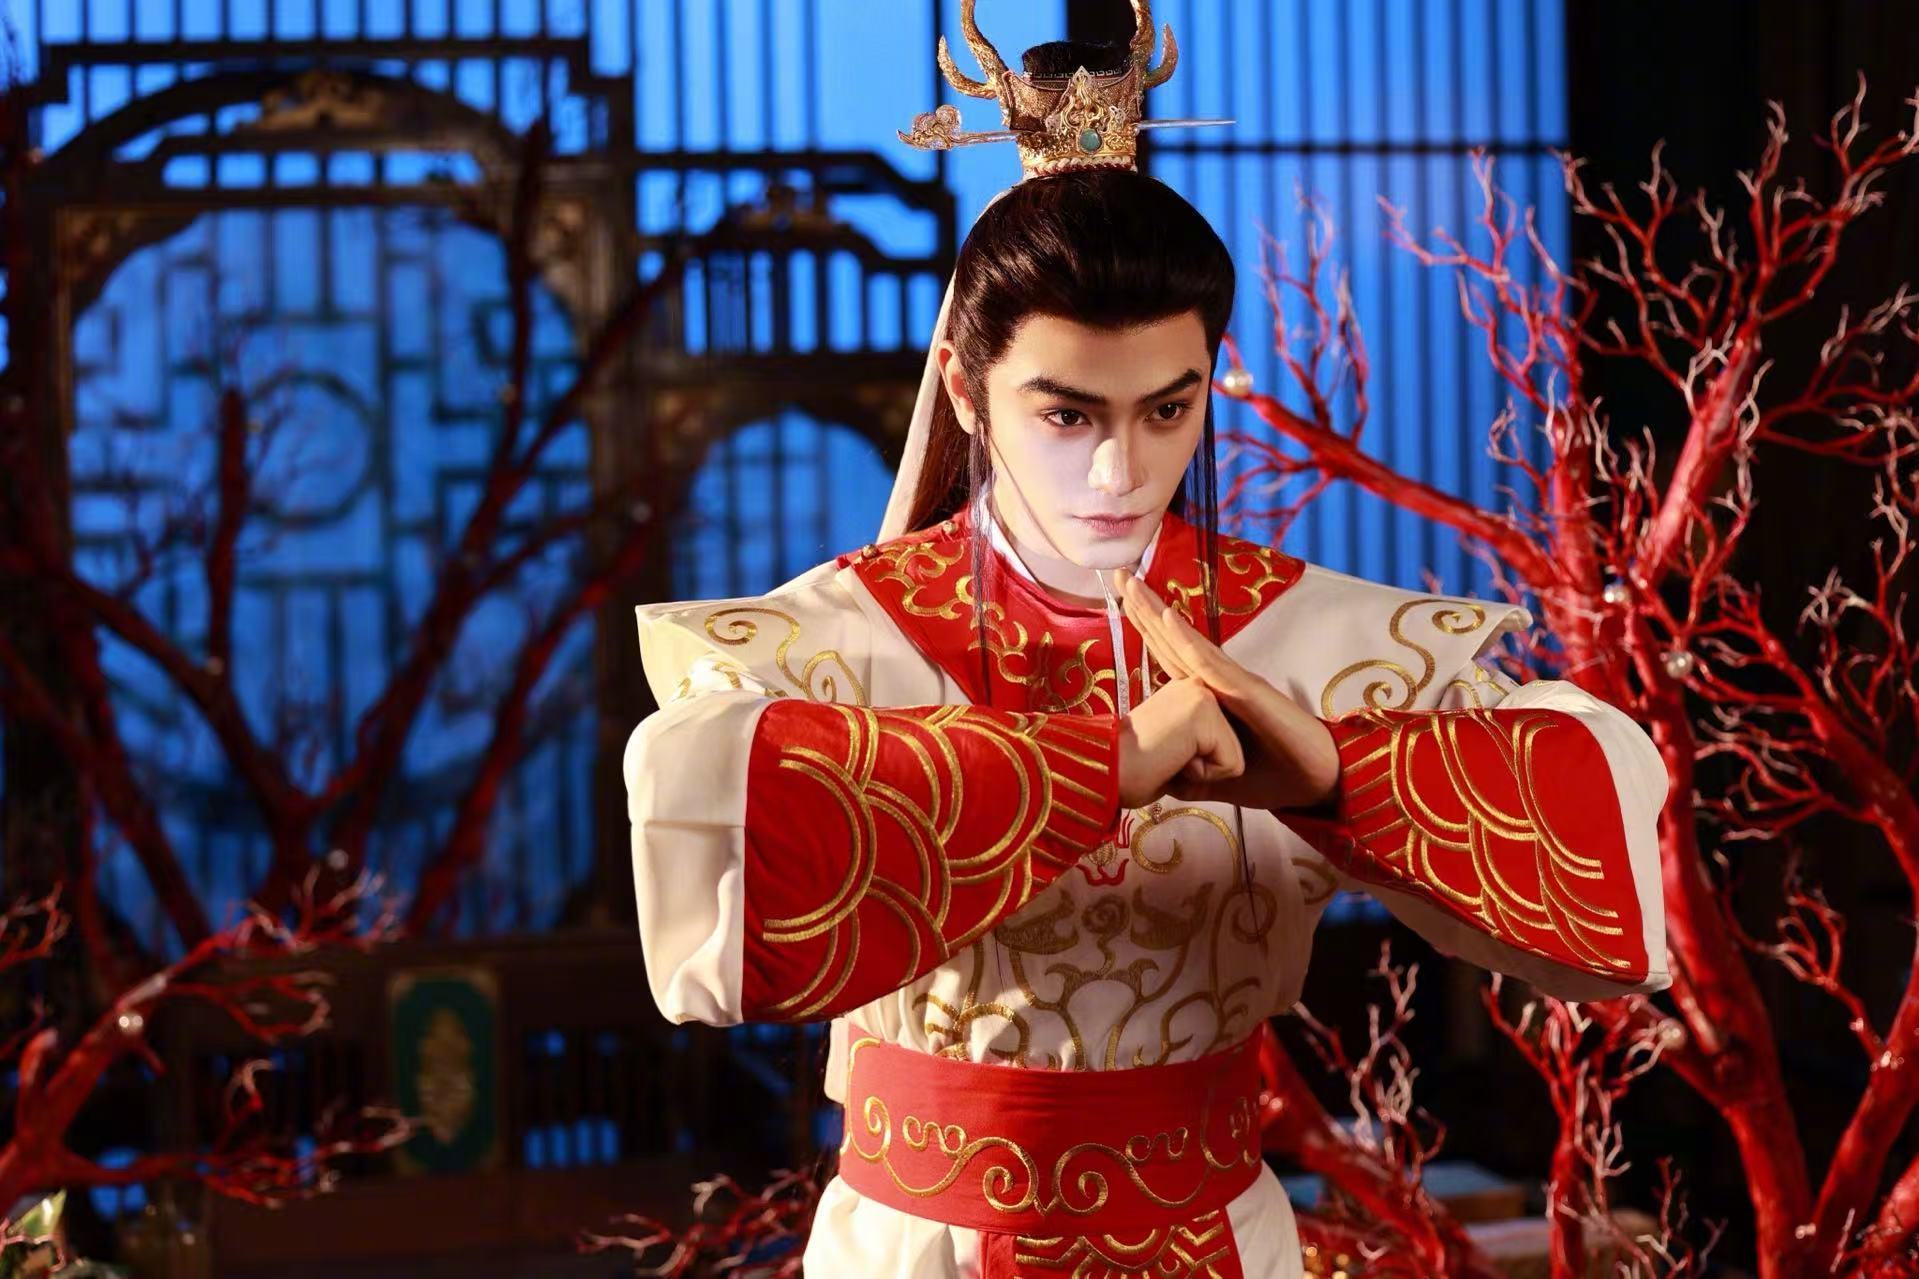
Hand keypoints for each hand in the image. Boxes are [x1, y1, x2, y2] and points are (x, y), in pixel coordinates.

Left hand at [1114, 568, 1340, 810]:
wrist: (1322, 782)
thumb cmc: (1276, 775)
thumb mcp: (1221, 779)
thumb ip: (1192, 775)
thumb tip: (1162, 781)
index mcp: (1212, 697)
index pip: (1171, 656)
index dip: (1146, 628)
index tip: (1119, 600)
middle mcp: (1221, 682)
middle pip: (1175, 640)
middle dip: (1145, 608)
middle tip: (1118, 574)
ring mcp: (1236, 683)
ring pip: (1189, 643)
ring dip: (1160, 613)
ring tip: (1134, 585)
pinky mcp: (1251, 693)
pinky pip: (1213, 664)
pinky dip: (1189, 641)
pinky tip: (1169, 619)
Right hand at [1116, 677, 1243, 808]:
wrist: (1103, 773)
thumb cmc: (1131, 771)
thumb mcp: (1172, 750)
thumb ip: (1195, 745)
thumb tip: (1208, 756)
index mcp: (1189, 691)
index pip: (1222, 741)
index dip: (1198, 764)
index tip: (1164, 758)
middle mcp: (1198, 684)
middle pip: (1233, 748)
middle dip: (1203, 768)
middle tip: (1164, 760)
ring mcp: (1202, 694)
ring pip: (1234, 757)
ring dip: (1202, 773)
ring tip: (1168, 760)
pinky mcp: (1205, 712)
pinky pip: (1231, 765)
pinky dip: (1202, 776)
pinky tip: (1172, 761)